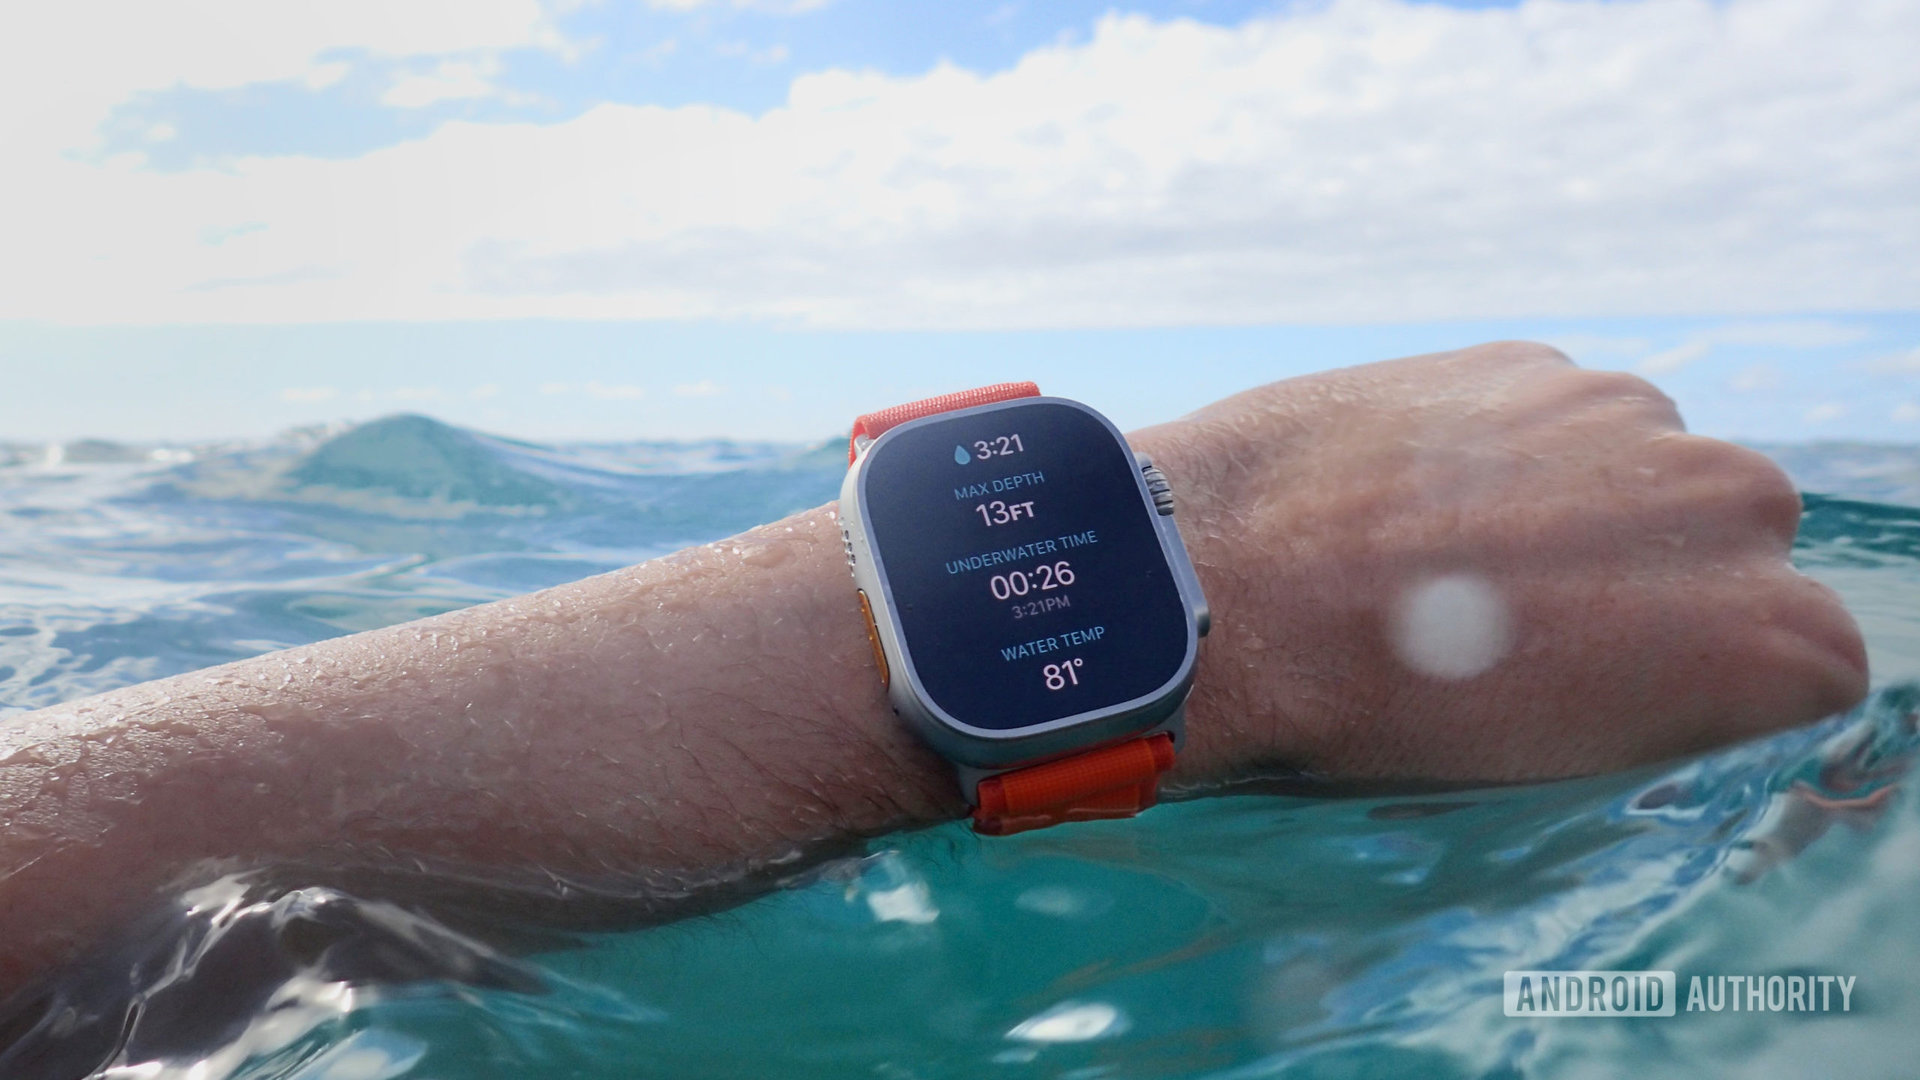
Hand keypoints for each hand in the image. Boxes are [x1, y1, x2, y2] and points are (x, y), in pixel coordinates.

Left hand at [1133, 341, 1868, 784]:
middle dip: (1656, 574)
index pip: (1806, 658)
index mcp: (1765, 636)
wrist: (1231, 587)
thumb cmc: (1385, 713)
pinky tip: (1414, 492)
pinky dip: (1506, 446)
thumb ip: (1661, 694)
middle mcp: (1732, 506)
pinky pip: (1550, 413)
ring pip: (1638, 463)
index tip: (1632, 688)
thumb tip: (1663, 660)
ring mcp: (1630, 415)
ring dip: (1578, 499)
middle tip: (1536, 620)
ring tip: (1454, 555)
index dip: (1708, 678)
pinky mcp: (1531, 358)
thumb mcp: (1555, 756)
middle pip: (1731, 541)